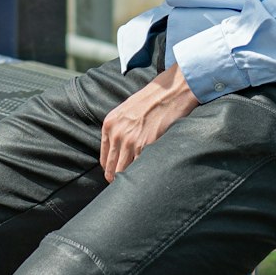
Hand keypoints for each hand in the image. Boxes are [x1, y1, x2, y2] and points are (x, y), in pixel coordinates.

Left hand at [100, 65, 198, 181]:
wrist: (170, 91)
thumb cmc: (150, 100)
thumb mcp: (125, 111)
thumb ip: (118, 130)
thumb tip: (118, 151)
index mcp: (109, 125)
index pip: (105, 160)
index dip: (112, 170)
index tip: (120, 174)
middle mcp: (117, 134)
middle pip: (112, 170)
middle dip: (120, 178)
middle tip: (130, 183)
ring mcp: (131, 141)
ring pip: (124, 173)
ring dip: (131, 179)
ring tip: (139, 182)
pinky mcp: (146, 145)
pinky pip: (140, 168)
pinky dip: (143, 173)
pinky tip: (148, 173)